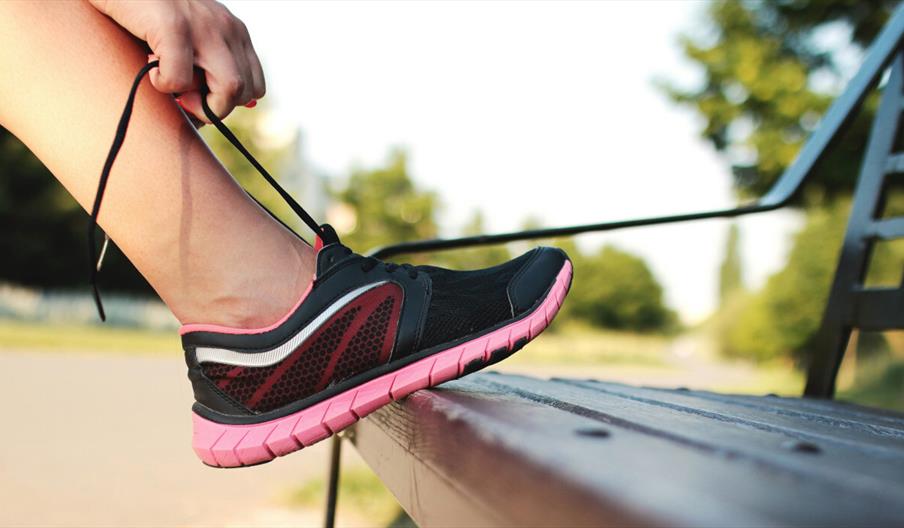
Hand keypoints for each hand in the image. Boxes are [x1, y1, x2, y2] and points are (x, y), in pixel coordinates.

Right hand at [88, 0, 264, 121]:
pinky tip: (149, 67)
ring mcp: (204, 25)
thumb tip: (205, 116)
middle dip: (215, 108)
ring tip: (170, 84)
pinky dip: (163, 84)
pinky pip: (181, 78)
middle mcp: (227, 28)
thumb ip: (204, 65)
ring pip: (230, 88)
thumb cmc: (147, 14)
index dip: (228, 103)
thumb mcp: (189, 37)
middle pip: (246, 92)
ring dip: (199, 103)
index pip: (255, 86)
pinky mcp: (174, 25)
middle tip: (183, 98)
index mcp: (234, 32)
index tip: (199, 98)